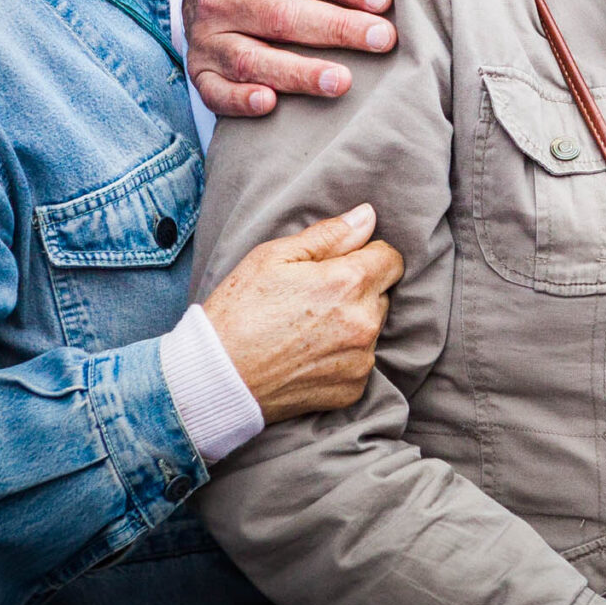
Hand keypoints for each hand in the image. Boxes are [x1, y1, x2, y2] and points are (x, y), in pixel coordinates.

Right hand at [185, 0, 395, 117]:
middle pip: (283, 14)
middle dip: (336, 28)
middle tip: (384, 40)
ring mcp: (208, 35)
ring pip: (254, 57)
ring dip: (298, 72)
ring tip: (343, 83)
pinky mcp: (201, 72)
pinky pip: (217, 91)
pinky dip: (241, 99)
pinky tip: (270, 105)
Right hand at [199, 202, 403, 425]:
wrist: (214, 378)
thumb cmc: (238, 311)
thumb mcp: (273, 257)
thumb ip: (329, 234)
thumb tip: (368, 215)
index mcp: (349, 283)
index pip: (391, 258)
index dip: (365, 256)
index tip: (337, 265)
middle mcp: (364, 323)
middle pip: (382, 293)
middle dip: (358, 289)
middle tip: (313, 298)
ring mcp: (361, 360)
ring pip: (373, 328)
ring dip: (352, 323)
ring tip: (307, 328)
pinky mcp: (353, 389)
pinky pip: (361, 360)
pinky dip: (344, 356)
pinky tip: (308, 354)